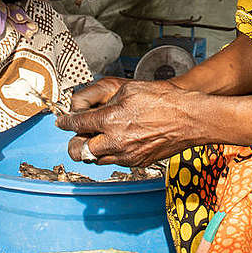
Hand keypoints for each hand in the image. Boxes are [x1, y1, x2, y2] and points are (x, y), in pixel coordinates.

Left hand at [56, 80, 199, 166]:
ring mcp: (127, 155)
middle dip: (73, 143)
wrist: (190, 119)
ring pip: (96, 159)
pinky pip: (115, 162)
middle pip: (80, 150)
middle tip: (75, 136)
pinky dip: (110, 154)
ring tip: (96, 139)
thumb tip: (92, 108)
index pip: (77, 124)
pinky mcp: (138, 162)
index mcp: (111, 120)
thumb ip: (106, 100)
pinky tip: (116, 143)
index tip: (61, 122)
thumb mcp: (130, 89)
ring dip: (91, 150)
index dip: (66, 122)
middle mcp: (115, 141)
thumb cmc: (163, 100)